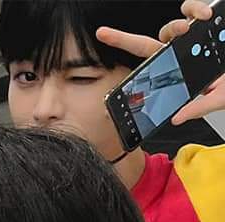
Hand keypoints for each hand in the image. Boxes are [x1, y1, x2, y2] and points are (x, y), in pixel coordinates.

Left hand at [97, 1, 224, 123]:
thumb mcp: (218, 98)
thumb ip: (199, 107)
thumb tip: (178, 118)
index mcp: (178, 72)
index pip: (146, 68)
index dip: (124, 68)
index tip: (101, 49)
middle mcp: (181, 53)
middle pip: (148, 44)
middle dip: (124, 38)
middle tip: (112, 33)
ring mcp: (193, 37)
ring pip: (171, 26)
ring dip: (176, 26)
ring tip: (192, 28)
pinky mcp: (208, 24)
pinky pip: (193, 11)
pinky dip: (196, 10)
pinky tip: (205, 18)